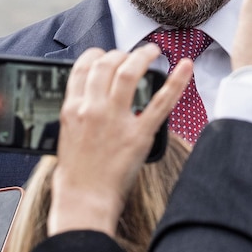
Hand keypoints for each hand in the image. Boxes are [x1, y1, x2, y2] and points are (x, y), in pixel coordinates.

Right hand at [48, 45, 190, 236]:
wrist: (83, 200)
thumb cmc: (75, 174)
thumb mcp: (65, 135)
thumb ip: (77, 113)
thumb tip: (89, 98)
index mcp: (72, 109)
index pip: (82, 67)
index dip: (96, 55)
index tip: (106, 55)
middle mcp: (92, 108)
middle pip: (106, 64)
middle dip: (121, 53)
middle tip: (133, 54)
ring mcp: (115, 120)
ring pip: (129, 73)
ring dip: (143, 55)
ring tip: (153, 51)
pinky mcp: (138, 136)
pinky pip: (160, 102)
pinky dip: (176, 82)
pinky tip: (185, 67)